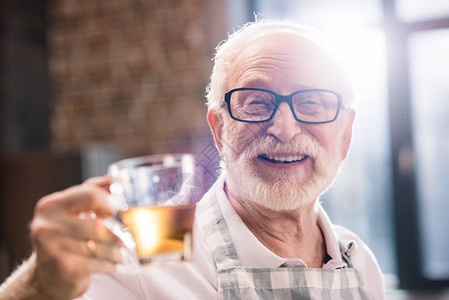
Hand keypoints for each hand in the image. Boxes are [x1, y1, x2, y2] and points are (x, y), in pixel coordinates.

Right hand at [28, 176, 123, 298]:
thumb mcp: (74, 210)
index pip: (90, 195)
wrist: (48, 276)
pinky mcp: (62, 268)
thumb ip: (94, 190)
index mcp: (50, 205)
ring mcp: (52, 248)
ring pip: (100, 246)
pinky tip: (112, 265)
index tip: (112, 212)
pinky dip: (110, 265)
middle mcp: (46, 225)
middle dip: (116, 234)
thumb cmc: (66, 236)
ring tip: (120, 254)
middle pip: (97, 226)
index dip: (108, 203)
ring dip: (116, 252)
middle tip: (124, 239)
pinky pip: (97, 264)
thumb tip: (117, 176)